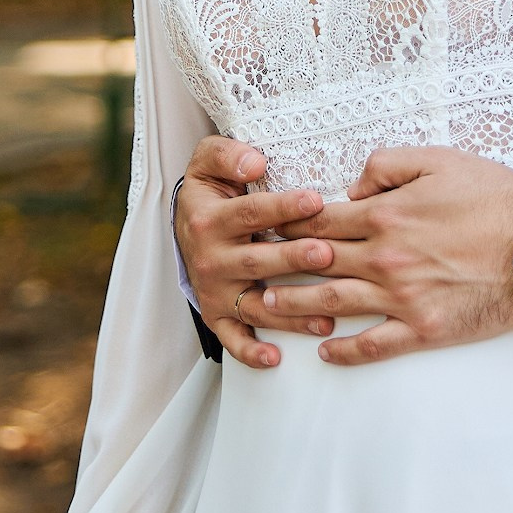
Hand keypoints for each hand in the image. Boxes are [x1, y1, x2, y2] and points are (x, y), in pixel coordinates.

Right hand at [174, 135, 339, 367]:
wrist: (187, 225)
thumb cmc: (212, 190)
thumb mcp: (208, 161)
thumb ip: (228, 154)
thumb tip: (254, 163)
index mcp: (211, 219)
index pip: (252, 212)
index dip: (284, 207)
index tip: (316, 201)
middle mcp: (211, 258)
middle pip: (258, 260)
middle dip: (294, 259)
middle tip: (326, 254)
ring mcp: (215, 291)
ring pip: (255, 305)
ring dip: (289, 313)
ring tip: (325, 316)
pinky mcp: (217, 315)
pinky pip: (233, 338)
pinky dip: (251, 351)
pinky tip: (276, 358)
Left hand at [249, 146, 512, 366]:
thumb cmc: (494, 197)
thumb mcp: (439, 160)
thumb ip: (386, 166)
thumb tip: (351, 189)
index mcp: (384, 214)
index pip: (319, 219)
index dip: (285, 221)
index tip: (260, 225)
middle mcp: (385, 258)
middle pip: (316, 262)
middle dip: (276, 264)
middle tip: (245, 268)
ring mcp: (402, 298)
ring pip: (333, 305)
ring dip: (295, 306)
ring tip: (266, 306)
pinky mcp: (424, 328)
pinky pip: (374, 345)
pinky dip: (345, 350)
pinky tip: (325, 351)